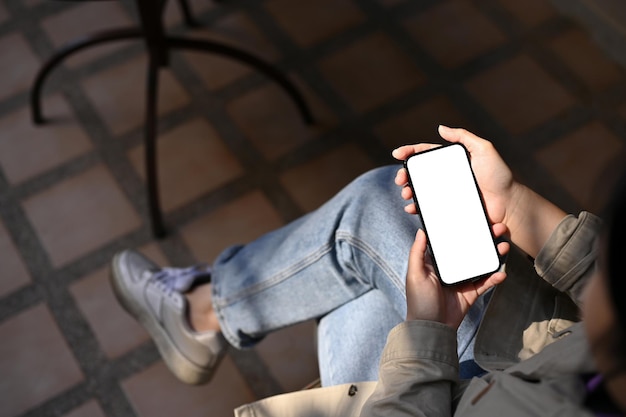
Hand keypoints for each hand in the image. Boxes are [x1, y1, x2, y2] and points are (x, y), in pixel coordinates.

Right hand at [393, 126, 520, 227]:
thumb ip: (464, 137)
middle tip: (400, 179)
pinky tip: (412, 207)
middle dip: (404, 174)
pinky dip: (417, 207)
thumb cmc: (499, 175)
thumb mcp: (484, 149)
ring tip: (406, 194)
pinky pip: (428, 207)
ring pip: (420, 190)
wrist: (508, 203)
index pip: (425, 153)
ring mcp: (446, 193)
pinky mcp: (448, 208)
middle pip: (418, 172)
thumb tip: (440, 128)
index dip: (409, 151)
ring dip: (408, 191)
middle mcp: (446, 175)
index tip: (397, 154)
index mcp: (451, 160)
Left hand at [405, 226, 508, 328]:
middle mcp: (451, 269)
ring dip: (493, 256)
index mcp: (437, 263)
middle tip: (496, 231)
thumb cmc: (419, 300)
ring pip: (480, 264)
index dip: (460, 232)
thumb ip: (417, 253)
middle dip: (483, 241)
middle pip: (469, 251)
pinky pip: (485, 283)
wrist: (431, 327)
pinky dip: (494, 278)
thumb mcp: (415, 274)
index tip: (473, 220)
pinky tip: (501, 272)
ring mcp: (462, 281)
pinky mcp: (471, 293)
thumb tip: (421, 230)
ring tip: (503, 247)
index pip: (450, 243)